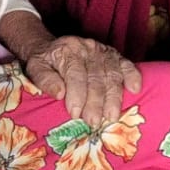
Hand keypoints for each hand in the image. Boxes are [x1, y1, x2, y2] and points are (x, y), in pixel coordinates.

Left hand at [23, 34, 141, 125]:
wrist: (52, 48)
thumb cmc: (44, 62)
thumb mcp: (35, 68)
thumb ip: (44, 79)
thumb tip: (59, 93)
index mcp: (67, 51)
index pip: (75, 74)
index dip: (76, 95)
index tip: (75, 114)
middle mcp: (87, 48)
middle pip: (95, 77)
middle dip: (95, 102)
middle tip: (93, 121)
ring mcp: (102, 51)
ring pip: (112, 74)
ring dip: (113, 97)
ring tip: (111, 116)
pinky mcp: (114, 55)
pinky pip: (126, 64)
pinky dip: (132, 76)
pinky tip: (134, 89)